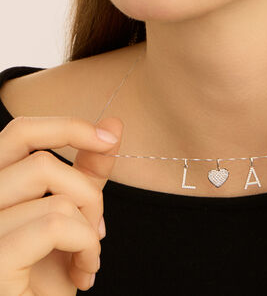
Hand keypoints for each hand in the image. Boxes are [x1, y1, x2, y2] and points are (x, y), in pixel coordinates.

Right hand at [0, 115, 122, 294]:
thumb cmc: (47, 275)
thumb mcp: (71, 214)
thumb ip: (87, 170)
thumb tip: (113, 124)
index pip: (20, 132)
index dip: (68, 127)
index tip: (108, 139)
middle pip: (41, 163)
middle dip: (86, 193)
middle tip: (97, 226)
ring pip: (56, 198)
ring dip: (89, 228)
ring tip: (87, 255)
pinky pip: (55, 225)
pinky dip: (85, 245)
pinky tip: (84, 271)